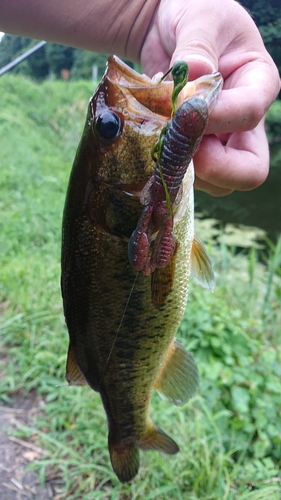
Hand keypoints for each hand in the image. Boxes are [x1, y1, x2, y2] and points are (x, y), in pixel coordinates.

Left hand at [141, 0, 280, 195]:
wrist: (164, 29)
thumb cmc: (192, 13)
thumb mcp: (200, 17)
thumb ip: (197, 47)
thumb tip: (193, 76)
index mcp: (258, 84)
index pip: (249, 114)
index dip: (216, 119)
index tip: (180, 110)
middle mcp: (244, 122)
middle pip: (247, 170)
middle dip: (212, 168)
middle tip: (177, 148)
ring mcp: (219, 142)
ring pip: (215, 181)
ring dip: (183, 168)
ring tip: (158, 134)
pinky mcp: (194, 152)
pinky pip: (187, 176)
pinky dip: (167, 167)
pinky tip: (151, 141)